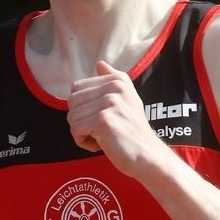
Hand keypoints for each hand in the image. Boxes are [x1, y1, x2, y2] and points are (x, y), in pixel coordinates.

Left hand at [67, 61, 168, 178]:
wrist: (147, 156)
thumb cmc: (133, 131)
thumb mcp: (127, 99)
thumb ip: (112, 80)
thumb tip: (99, 64)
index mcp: (118, 80)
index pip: (76, 88)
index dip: (83, 107)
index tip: (101, 118)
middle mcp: (115, 87)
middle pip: (72, 102)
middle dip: (80, 120)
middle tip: (100, 130)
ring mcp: (110, 103)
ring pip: (72, 117)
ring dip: (82, 133)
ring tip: (102, 137)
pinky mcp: (103, 121)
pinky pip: (75, 130)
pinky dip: (83, 142)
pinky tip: (100, 145)